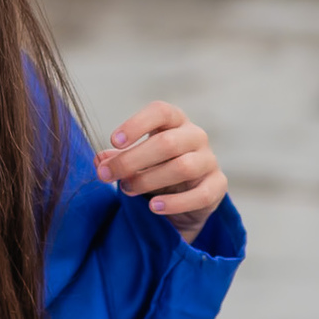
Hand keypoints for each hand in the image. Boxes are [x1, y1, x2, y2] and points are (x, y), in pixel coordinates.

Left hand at [94, 101, 226, 244]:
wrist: (182, 199)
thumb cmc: (154, 168)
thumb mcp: (134, 160)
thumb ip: (117, 158)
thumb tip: (100, 160)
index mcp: (174, 121)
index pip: (161, 112)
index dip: (137, 124)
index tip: (114, 141)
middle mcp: (195, 136)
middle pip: (167, 143)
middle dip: (132, 160)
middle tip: (107, 175)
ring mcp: (209, 160)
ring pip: (183, 167)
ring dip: (149, 180)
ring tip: (127, 190)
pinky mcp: (217, 186)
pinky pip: (201, 195)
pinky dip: (175, 203)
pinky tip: (154, 207)